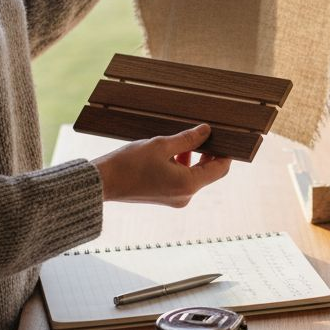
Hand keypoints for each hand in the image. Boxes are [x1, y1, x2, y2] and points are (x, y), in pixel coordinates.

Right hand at [91, 124, 231, 207]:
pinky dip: (182, 166)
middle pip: (209, 173)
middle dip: (208, 154)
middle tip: (206, 134)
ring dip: (194, 158)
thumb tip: (207, 131)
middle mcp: (185, 196)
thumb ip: (188, 139)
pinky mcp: (165, 198)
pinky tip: (172, 152)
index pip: (220, 169)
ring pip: (195, 176)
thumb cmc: (130, 163)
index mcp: (188, 185)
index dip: (225, 153)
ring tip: (184, 140)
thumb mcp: (162, 145)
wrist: (103, 182)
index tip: (226, 138)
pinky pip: (182, 180)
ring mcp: (175, 199)